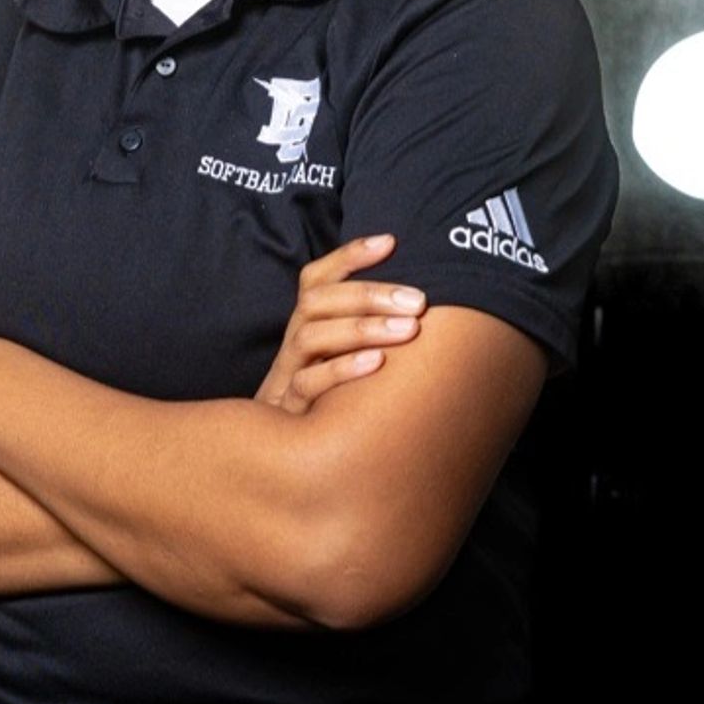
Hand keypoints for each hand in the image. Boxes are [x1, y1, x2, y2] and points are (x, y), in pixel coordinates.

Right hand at [254, 233, 426, 415]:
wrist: (284, 462)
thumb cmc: (327, 405)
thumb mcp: (341, 364)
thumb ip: (366, 333)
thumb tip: (420, 304)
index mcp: (306, 327)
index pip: (316, 278)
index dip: (349, 256)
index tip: (390, 241)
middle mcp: (293, 345)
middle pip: (316, 302)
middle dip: (369, 294)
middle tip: (418, 300)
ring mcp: (287, 377)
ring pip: (311, 336)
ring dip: (362, 327)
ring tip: (409, 329)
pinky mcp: (288, 413)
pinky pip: (307, 385)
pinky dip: (342, 370)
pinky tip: (377, 364)